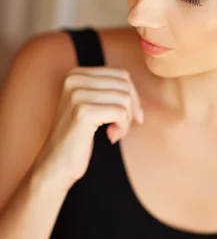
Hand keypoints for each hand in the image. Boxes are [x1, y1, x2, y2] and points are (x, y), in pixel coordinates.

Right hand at [35, 66, 142, 187]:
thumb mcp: (92, 106)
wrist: (56, 164)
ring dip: (126, 120)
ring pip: (125, 98)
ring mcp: (77, 94)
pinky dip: (122, 127)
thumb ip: (110, 93)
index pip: (121, 75)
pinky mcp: (83, 112)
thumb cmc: (78, 137)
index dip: (132, 96)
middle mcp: (74, 80)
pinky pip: (121, 113)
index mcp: (76, 74)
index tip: (129, 117)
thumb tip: (137, 96)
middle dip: (131, 108)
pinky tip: (110, 136)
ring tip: (114, 133)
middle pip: (125, 85)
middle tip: (121, 127)